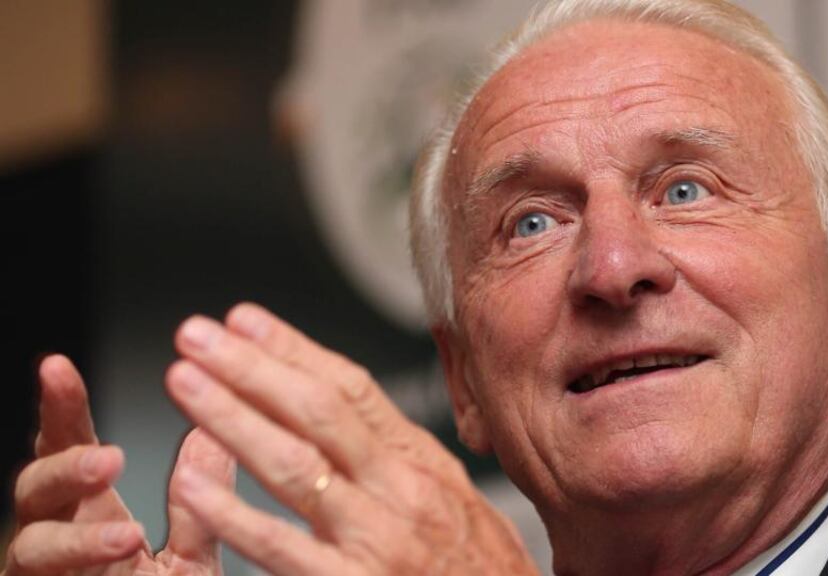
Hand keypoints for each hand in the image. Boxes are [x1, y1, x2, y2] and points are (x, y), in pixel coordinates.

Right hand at [3, 355, 235, 575]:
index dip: (61, 408)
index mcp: (88, 510)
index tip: (57, 367)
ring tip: (126, 532)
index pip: (67, 446)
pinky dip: (80, 564)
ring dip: (78, 536)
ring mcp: (43, 575)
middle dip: (65, 466)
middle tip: (109, 458)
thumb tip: (212, 436)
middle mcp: (58, 537)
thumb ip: (195, 505)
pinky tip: (122, 548)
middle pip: (36, 487)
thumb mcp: (190, 557)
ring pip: (32, 544)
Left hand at [165, 303, 538, 574]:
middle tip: (198, 335)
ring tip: (185, 384)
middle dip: (251, 367)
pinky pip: (284, 547)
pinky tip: (195, 485)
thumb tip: (352, 410)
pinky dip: (234, 515)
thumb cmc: (482, 571)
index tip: (246, 321)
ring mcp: (377, 538)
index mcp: (420, 463)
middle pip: (317, 411)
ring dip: (232, 418)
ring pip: (296, 465)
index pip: (351, 388)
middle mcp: (400, 491)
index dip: (293, 349)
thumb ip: (401, 456)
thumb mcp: (455, 497)